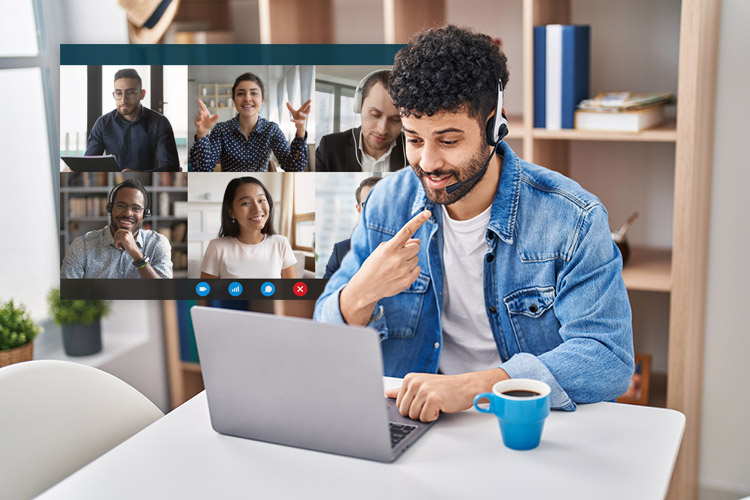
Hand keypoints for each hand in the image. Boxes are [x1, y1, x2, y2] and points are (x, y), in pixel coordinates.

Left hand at [112, 229, 141, 259]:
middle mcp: (127, 232)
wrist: (134, 250)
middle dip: (114, 239)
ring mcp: (126, 235)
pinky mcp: (124, 239)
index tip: (116, 240)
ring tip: (117, 246)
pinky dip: (116, 244)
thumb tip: (115, 234)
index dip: (116, 235)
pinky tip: (119, 248)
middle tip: (116, 243)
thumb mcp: (127, 239)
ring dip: (115, 243)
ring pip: (116, 237)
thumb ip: (123, 236)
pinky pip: (116, 240)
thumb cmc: (130, 246)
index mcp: (128, 232)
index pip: (119, 230)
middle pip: (116, 233)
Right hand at [195, 99, 218, 138]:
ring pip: (198, 118)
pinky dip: (198, 124)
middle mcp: (201, 115)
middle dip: (200, 112)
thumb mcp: (212, 121)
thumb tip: (218, 115)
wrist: (205, 129)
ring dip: (199, 118)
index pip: (203, 107)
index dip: (201, 104)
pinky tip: (199, 125)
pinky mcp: (197, 124)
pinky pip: (197, 124)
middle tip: (201, 111)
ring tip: (201, 118)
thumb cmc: (208, 123)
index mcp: (205, 113)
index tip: (198, 100)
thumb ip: (214, 118)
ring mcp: (198, 120)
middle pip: (200, 112)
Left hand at [286, 99, 310, 136]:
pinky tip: (291, 120)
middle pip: (307, 111)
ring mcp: (303, 119)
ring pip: (304, 116)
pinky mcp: (300, 123)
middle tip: (310, 106)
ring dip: (302, 114)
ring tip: (299, 112)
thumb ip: (290, 108)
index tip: (310, 100)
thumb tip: (286, 102)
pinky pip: (298, 122)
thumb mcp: (294, 112)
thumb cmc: (297, 117)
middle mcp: (304, 114)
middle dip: (308, 109)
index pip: (305, 106)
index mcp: (302, 111)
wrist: (299, 125)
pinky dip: (294, 121)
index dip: (307, 103)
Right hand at [342, 210, 429, 316]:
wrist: (365, 287)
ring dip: (409, 260)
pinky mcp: (407, 281)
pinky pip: (417, 269)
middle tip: (398, 256)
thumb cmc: (374, 265)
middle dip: (409, 249)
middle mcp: (397, 258)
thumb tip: (419, 240)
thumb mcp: (382, 250)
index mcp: (389, 248)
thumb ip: (400, 243)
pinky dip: (411, 270)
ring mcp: (403, 270)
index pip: (407, 230)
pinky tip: (399, 273)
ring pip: (416, 258)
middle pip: (416, 246)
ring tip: (395, 267)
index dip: (418, 220)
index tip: (427, 213)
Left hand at [385, 369, 509, 421]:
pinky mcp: (433, 399)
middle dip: (417, 413)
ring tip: (435, 404)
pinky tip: (440, 407)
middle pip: (404, 411)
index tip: (422, 401)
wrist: (466, 387)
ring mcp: (423, 390)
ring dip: (426, 415)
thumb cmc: (445, 387)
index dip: (411, 408)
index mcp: (409, 379)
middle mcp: (415, 383)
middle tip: (430, 404)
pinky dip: (433, 417)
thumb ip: (404, 390)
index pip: (398, 404)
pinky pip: (425, 418)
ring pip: (414, 416)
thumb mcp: (422, 385)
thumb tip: (388, 393)